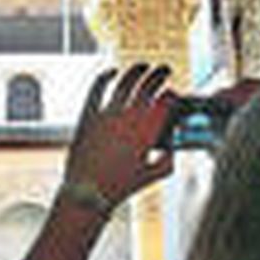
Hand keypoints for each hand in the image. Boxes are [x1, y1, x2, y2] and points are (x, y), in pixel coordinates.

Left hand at [64, 64, 175, 207]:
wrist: (87, 193)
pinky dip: (105, 77)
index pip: (165, 103)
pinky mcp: (88, 115)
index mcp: (147, 133)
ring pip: (125, 82)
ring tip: (143, 66)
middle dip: (159, 75)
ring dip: (137, 71)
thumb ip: (168, 160)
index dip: (171, 94)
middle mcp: (128, 120)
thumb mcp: (152, 176)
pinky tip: (111, 72)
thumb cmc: (119, 187)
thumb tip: (172, 148)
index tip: (172, 92)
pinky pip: (97, 89)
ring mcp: (107, 115)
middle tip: (165, 69)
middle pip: (148, 87)